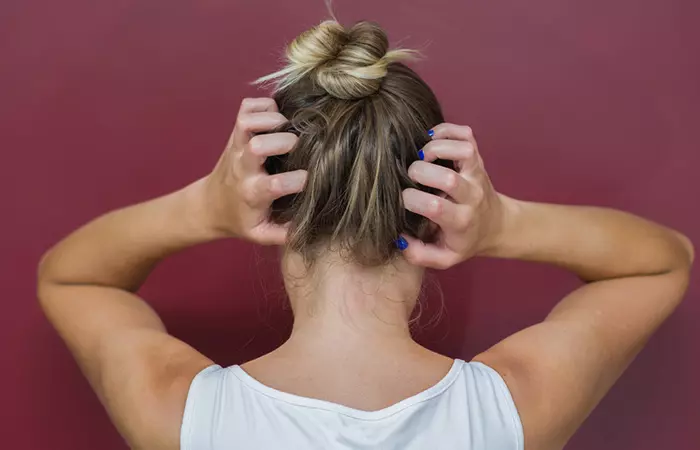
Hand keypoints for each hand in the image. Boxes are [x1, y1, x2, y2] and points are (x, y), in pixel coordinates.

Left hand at [201, 98, 306, 243]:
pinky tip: (275, 116)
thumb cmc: (240, 220)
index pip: (275, 184)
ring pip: (248, 121)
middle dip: (285, 142)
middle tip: (298, 148)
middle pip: (258, 145)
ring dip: (272, 119)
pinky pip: (246, 107)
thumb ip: (284, 234)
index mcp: (252, 193)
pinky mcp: (235, 133)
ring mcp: (236, 146)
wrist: (209, 206)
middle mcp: (243, 167)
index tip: (308, 181)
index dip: (297, 181)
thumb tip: (308, 227)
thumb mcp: (261, 234)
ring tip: (286, 127)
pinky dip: (263, 105)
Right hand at [400, 123, 506, 268]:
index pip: (434, 206)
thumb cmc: (464, 241)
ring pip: (463, 150)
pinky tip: (432, 139)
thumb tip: (399, 237)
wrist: (497, 226)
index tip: (404, 201)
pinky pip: (466, 135)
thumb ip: (418, 254)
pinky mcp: (478, 158)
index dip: (411, 200)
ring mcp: (476, 173)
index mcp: (460, 221)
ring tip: (422, 156)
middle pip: (447, 178)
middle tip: (411, 176)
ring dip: (436, 148)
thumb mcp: (443, 258)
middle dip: (420, 172)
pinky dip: (447, 130)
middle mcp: (471, 195)